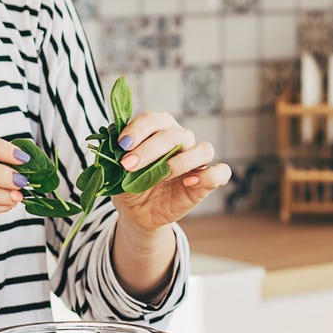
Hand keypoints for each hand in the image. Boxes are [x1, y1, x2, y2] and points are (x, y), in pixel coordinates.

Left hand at [111, 112, 231, 232]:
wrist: (138, 213)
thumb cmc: (129, 185)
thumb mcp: (116, 172)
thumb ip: (115, 156)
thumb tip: (112, 145)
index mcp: (160, 130)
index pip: (155, 120)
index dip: (139, 129)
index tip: (122, 144)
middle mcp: (182, 141)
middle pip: (175, 135)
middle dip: (150, 149)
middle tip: (128, 164)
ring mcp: (196, 161)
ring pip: (203, 149)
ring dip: (180, 161)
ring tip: (161, 175)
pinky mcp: (207, 182)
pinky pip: (220, 172)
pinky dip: (208, 175)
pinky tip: (188, 182)